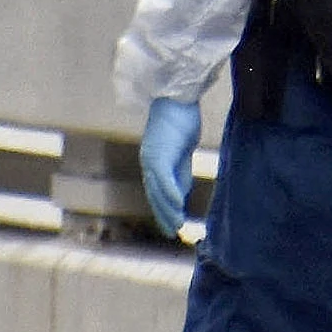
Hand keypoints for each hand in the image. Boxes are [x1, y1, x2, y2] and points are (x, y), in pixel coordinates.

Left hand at [140, 98, 200, 239]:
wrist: (176, 98)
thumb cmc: (181, 120)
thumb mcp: (182, 151)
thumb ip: (180, 172)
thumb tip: (179, 195)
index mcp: (154, 164)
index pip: (157, 193)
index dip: (164, 211)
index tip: (172, 226)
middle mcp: (149, 164)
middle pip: (155, 196)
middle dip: (163, 215)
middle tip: (173, 233)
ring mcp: (152, 160)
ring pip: (158, 191)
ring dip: (168, 210)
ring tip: (177, 225)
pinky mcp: (159, 155)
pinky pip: (164, 179)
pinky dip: (171, 194)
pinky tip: (179, 206)